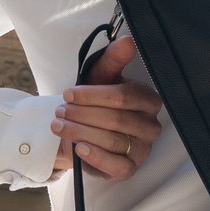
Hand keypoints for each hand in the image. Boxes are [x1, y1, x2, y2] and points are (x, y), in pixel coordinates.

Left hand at [53, 35, 163, 182]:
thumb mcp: (101, 78)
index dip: (93, 95)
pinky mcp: (130, 169)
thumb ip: (113, 60)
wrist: (86, 129)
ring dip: (80, 132)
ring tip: (59, 126)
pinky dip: (95, 157)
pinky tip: (78, 147)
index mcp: (148, 100)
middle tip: (59, 111)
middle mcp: (151, 126)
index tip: (68, 94)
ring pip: (112, 141)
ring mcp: (142, 149)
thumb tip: (128, 41)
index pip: (124, 96)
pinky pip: (117, 166)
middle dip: (82, 114)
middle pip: (116, 119)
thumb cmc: (97, 101)